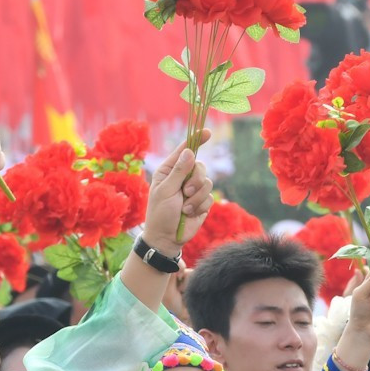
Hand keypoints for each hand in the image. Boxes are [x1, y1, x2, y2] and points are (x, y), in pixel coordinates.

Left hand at [143, 139, 213, 257]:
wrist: (167, 238)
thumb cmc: (160, 213)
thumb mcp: (166, 191)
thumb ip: (178, 172)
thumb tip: (189, 152)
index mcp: (169, 170)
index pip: (185, 150)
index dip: (197, 140)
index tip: (208, 132)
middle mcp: (183, 177)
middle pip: (200, 166)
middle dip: (196, 180)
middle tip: (185, 192)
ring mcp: (193, 189)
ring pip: (207, 182)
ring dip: (196, 197)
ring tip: (184, 207)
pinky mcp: (202, 202)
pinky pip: (209, 197)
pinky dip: (200, 206)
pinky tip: (189, 214)